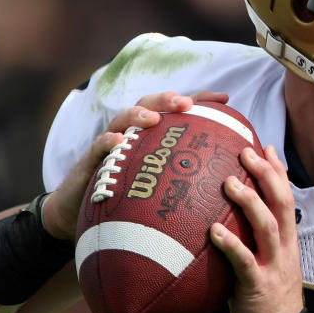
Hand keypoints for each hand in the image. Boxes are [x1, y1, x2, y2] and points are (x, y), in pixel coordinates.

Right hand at [41, 90, 229, 240]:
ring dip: (138, 115)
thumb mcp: (160, 188)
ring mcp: (110, 145)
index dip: (200, 100)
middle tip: (187, 103)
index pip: (176, 112)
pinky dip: (107, 142)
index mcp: (152, 136)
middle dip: (168, 99)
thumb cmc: (129, 199)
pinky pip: (97, 148)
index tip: (224, 99)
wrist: (81, 214)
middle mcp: (132, 134)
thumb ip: (188, 180)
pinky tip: (118, 142)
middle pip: (150, 106)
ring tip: (153, 119)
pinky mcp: (90, 161)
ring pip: (122, 119)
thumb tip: (232, 184)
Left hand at [210, 144, 304, 312]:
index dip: (278, 172)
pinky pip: (244, 262)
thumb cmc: (267, 302)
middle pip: (281, 203)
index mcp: (287, 241)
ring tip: (229, 183)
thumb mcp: (266, 265)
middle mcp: (284, 248)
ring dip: (249, 202)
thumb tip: (225, 221)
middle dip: (266, 175)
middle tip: (246, 152)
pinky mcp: (259, 286)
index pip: (286, 198)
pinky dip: (230, 244)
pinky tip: (213, 231)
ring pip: (267, 226)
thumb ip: (253, 242)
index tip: (265, 146)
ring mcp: (274, 266)